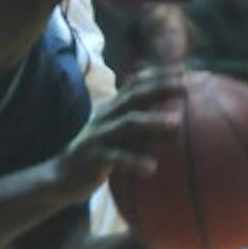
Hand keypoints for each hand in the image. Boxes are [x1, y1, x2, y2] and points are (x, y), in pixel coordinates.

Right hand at [51, 69, 181, 203]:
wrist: (61, 177)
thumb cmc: (97, 155)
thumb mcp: (114, 134)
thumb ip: (135, 124)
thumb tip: (172, 122)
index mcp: (112, 109)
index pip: (135, 85)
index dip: (158, 75)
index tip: (184, 71)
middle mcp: (105, 117)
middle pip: (134, 96)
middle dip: (160, 88)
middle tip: (186, 87)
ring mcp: (98, 135)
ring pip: (127, 124)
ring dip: (152, 121)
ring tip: (175, 123)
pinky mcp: (93, 157)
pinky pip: (115, 158)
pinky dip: (133, 161)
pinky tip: (152, 167)